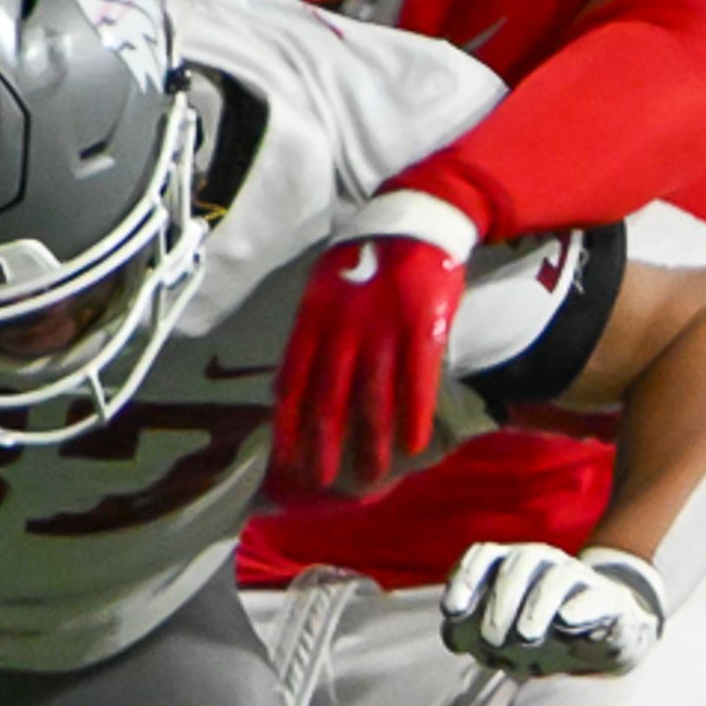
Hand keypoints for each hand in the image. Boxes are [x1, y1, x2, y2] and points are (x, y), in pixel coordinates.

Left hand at [275, 193, 475, 497]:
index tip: (283, 462)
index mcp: (312, 321)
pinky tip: (413, 444)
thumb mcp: (323, 291)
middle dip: (321, 446)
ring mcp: (382, 331)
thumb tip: (289, 386)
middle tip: (320, 483)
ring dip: (369, 443)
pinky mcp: (421, 329)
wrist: (411, 223)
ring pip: (372, 398)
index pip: (291, 384)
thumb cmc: (366, 260)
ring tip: (369, 476)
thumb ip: (311, 336)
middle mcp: (341, 331)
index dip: (286, 427)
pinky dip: (414, 416)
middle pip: (327, 399)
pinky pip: (416, 381)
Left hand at [440, 544, 670, 677]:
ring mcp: (580, 579)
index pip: (484, 556)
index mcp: (512, 565)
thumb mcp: (500, 639)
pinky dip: (580, 608)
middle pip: (518, 565)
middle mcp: (544, 563)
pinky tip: (565, 622)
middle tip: (490, 641)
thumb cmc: (542, 633)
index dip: (465, 579)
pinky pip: (597, 597)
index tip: (451, 611)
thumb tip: (453, 639)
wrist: (605, 637)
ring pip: (556, 578)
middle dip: (499, 604)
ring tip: (525, 636)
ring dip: (536, 607)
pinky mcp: (610, 601)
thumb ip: (469, 636)